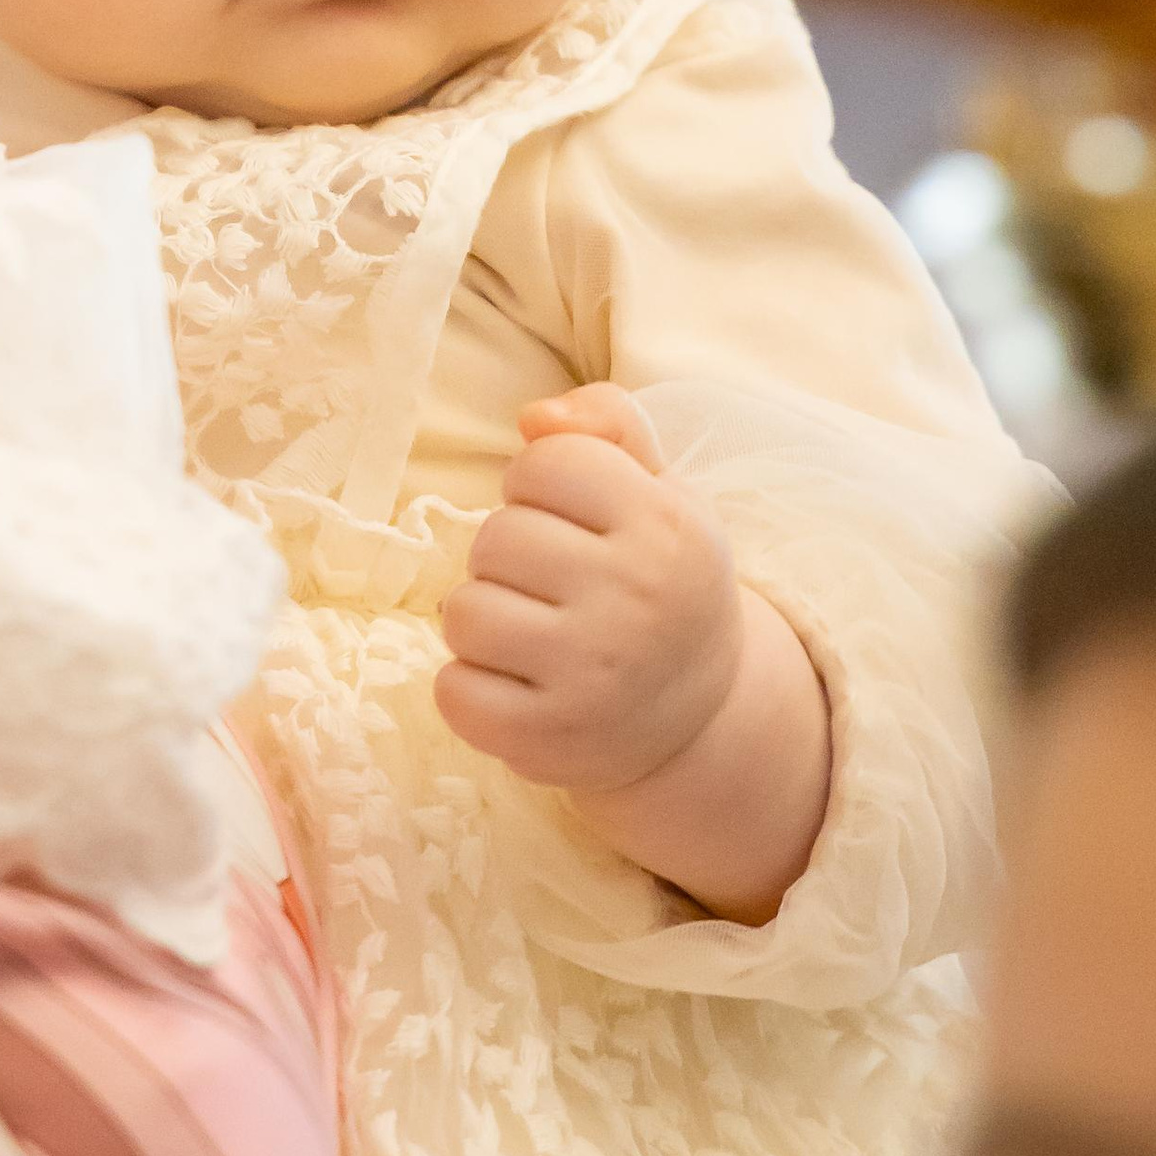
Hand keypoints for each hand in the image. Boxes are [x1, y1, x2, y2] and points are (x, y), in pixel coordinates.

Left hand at [438, 384, 736, 794]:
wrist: (701, 716)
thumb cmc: (659, 580)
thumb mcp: (662, 490)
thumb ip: (607, 424)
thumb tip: (533, 416)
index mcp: (665, 527)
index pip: (543, 463)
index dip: (539, 486)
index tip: (571, 521)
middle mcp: (635, 600)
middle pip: (495, 538)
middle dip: (506, 556)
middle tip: (552, 587)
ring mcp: (592, 676)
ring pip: (464, 612)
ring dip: (482, 620)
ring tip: (531, 635)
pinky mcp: (550, 739)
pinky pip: (454, 690)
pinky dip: (467, 687)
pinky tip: (515, 684)